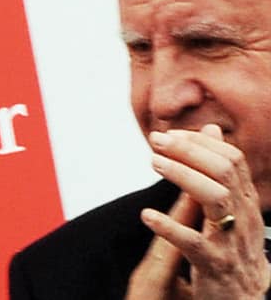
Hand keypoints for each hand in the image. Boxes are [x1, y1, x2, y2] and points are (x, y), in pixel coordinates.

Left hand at [136, 125, 269, 298]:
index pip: (232, 160)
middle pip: (224, 172)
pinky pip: (194, 243)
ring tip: (154, 163)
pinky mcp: (215, 266)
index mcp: (247, 203)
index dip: (200, 142)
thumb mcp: (232, 209)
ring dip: (182, 176)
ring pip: (215, 199)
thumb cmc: (233, 248)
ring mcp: (231, 242)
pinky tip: (148, 216)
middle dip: (189, 151)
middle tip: (155, 142)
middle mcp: (245, 218)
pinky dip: (170, 227)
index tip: (169, 135)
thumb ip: (220, 172)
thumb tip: (212, 129)